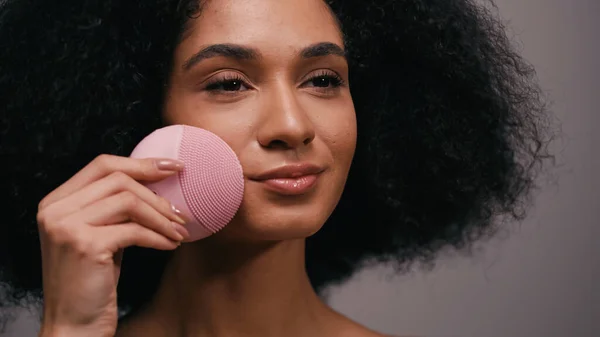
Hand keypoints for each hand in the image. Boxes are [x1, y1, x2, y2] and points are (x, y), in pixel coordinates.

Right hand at [36, 154, 189, 336]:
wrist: (73, 326)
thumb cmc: (91, 282)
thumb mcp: (98, 236)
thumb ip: (112, 208)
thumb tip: (156, 183)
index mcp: (56, 202)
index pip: (102, 164)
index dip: (141, 163)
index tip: (173, 166)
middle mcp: (55, 210)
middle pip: (119, 180)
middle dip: (157, 193)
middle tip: (181, 211)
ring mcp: (66, 226)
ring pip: (129, 201)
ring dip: (161, 217)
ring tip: (179, 231)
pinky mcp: (85, 245)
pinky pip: (134, 230)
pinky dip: (158, 237)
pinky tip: (170, 245)